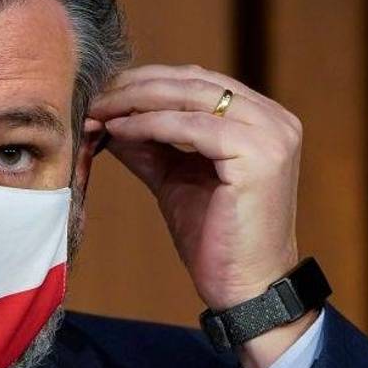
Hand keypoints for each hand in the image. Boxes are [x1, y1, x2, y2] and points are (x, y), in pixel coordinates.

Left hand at [88, 64, 307, 367]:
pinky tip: (118, 131)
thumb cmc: (213, 235)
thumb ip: (149, 142)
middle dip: (135, 87)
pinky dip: (150, 124)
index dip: (144, 81)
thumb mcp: (174, 176)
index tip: (101, 92)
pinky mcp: (260, 155)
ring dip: (136, 102)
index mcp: (261, 117)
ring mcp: (272, 134)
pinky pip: (192, 127)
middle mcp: (274, 118)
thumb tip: (105, 113)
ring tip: (98, 112)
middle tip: (93, 97)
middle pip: (192, 82)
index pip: (195, 80)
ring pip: (190, 97)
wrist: (245, 286)